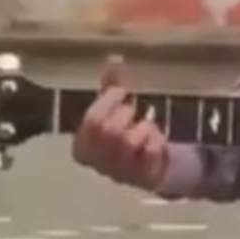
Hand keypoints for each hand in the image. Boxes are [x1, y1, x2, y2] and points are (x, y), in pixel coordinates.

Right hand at [72, 56, 169, 191]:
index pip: (91, 120)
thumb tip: (113, 60)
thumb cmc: (129, 135)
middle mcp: (98, 162)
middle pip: (108, 131)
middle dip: (125, 114)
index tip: (123, 92)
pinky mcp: (144, 178)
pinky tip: (156, 138)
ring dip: (142, 127)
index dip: (109, 102)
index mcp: (83, 146)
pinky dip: (156, 140)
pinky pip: (150, 153)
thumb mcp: (116, 113)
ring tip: (146, 125)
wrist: (153, 166)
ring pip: (128, 142)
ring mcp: (121, 173)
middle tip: (133, 111)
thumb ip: (111, 88)